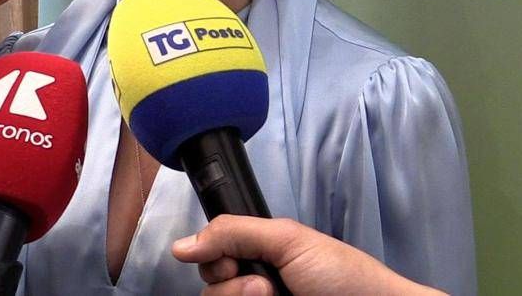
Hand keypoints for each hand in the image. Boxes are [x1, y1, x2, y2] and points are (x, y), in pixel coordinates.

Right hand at [172, 215, 445, 295]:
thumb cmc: (341, 276)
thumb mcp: (288, 240)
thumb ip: (235, 233)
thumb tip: (180, 246)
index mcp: (260, 257)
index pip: (212, 257)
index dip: (213, 259)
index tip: (230, 262)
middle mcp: (255, 287)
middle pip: (210, 288)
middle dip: (230, 285)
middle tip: (267, 286)